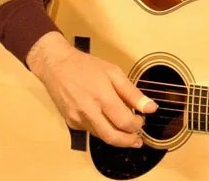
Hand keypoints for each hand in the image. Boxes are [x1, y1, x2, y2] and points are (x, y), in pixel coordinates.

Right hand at [26, 32, 157, 147]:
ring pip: (101, 136)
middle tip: (138, 140)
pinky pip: (91, 131)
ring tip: (127, 132)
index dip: (136, 126)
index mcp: (102, 97)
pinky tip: (108, 122)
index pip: (124, 122)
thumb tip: (151, 108)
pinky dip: (103, 130)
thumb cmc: (86, 66)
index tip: (142, 121)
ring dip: (116, 137)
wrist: (56, 66)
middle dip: (128, 142)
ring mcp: (77, 119)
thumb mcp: (114, 73)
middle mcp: (88, 111)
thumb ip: (133, 93)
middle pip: (112, 137)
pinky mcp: (70, 122)